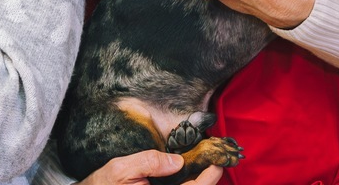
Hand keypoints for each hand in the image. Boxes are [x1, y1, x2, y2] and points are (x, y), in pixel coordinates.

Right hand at [76, 150, 222, 184]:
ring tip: (203, 162)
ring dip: (197, 179)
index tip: (218, 162)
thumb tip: (176, 160)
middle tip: (215, 158)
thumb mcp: (121, 170)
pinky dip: (185, 179)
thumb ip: (148, 162)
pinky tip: (184, 168)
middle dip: (206, 177)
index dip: (209, 177)